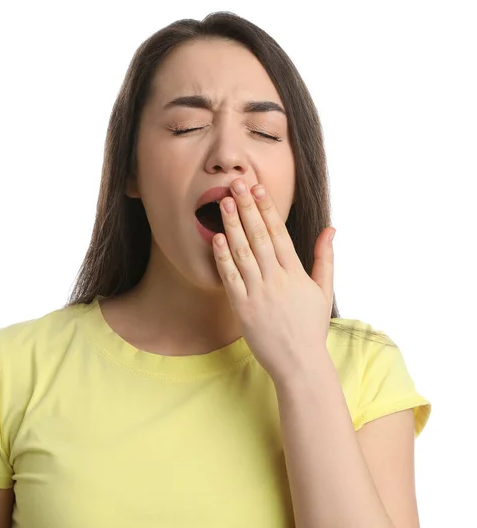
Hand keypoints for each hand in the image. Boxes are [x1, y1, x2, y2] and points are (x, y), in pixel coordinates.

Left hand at [212, 178, 334, 385]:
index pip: (279, 233)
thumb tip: (331, 229)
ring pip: (242, 252)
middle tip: (235, 184)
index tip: (258, 188)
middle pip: (259, 236)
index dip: (267, 209)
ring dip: (232, 226)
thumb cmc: (311, 326)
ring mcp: (258, 293)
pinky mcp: (243, 308)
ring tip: (222, 204)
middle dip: (246, 208)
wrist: (299, 363)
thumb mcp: (323, 290)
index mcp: (296, 273)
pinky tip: (216, 238)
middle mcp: (276, 279)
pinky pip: (230, 278)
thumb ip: (325, 258)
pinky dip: (223, 257)